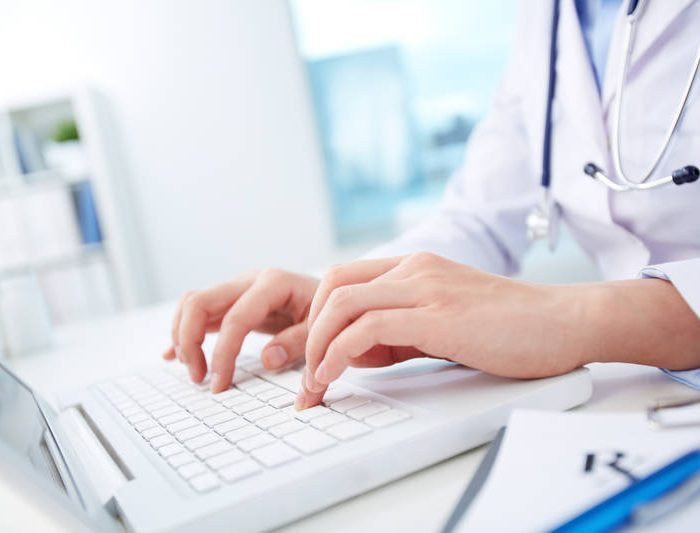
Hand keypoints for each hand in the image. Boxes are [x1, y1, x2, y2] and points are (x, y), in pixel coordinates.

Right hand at [163, 269, 318, 391]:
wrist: (333, 296)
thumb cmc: (329, 312)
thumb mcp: (322, 328)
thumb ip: (298, 341)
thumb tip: (268, 358)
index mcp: (273, 283)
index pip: (235, 318)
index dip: (223, 353)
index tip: (220, 384)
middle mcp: (249, 280)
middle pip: (199, 302)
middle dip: (189, 341)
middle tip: (199, 378)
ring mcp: (238, 288)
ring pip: (192, 304)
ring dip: (183, 337)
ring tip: (195, 371)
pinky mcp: (232, 301)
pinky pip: (198, 312)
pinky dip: (183, 332)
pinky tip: (174, 356)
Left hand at [297, 253, 588, 407]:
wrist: (565, 322)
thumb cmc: (511, 327)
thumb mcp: (442, 324)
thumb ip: (398, 334)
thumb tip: (354, 353)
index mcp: (415, 267)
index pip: (344, 280)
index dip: (318, 317)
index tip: (312, 357)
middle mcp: (415, 269)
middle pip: (333, 286)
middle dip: (308, 331)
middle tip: (305, 374)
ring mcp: (426, 287)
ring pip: (343, 303)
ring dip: (317, 346)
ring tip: (314, 383)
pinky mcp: (438, 315)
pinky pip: (368, 328)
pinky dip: (340, 353)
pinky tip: (335, 376)